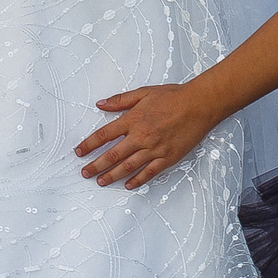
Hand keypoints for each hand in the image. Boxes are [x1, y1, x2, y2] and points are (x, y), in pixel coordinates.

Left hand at [75, 84, 218, 188]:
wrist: (199, 105)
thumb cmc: (172, 97)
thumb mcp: (143, 93)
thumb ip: (120, 100)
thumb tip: (100, 104)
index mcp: (133, 120)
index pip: (104, 135)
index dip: (89, 145)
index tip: (79, 152)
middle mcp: (141, 137)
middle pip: (112, 155)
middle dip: (96, 165)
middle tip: (85, 173)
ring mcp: (154, 149)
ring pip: (128, 166)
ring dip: (112, 176)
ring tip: (100, 182)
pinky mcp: (167, 158)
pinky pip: (149, 172)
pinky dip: (137, 180)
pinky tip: (128, 185)